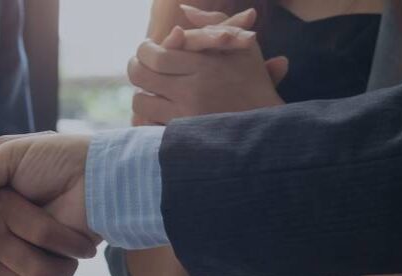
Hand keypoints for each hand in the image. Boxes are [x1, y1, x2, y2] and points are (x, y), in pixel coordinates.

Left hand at [129, 6, 288, 123]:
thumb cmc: (254, 83)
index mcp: (203, 66)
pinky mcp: (182, 137)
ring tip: (151, 90)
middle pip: (140, 76)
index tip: (148, 49)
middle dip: (136, 68)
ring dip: (141, 94)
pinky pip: (148, 124)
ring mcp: (185, 117)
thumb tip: (184, 10)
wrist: (265, 127)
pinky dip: (148, 116)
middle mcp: (191, 92)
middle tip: (140, 66)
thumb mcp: (241, 47)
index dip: (144, 50)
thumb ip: (212, 23)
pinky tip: (158, 109)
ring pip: (140, 102)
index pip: (155, 55)